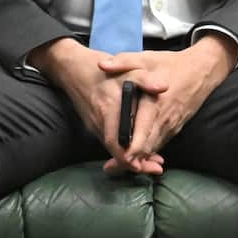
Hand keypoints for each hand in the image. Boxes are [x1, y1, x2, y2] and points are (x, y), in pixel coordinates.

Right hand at [29, 37, 167, 174]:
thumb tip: (164, 87)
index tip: (147, 166)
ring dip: (131, 156)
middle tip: (156, 168)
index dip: (130, 158)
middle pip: (117, 152)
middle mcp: (100, 123)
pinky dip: (123, 148)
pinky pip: (110, 141)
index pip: (117, 143)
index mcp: (109, 110)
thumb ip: (146, 80)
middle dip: (136, 163)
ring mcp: (95, 125)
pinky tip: (138, 148)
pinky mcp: (94, 124)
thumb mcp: (129, 68)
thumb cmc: (104, 69)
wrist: (73, 69)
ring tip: (152, 163)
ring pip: (114, 148)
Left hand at [96, 34, 237, 173]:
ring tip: (119, 166)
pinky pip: (160, 143)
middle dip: (130, 160)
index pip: (142, 134)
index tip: (116, 158)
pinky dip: (148, 152)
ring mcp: (172, 125)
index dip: (130, 150)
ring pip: (154, 149)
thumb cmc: (172, 64)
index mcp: (155, 103)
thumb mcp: (146, 59)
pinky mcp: (176, 127)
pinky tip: (136, 156)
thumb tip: (101, 65)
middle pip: (147, 148)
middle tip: (111, 167)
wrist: (203, 69)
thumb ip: (123, 62)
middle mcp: (165, 119)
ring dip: (139, 159)